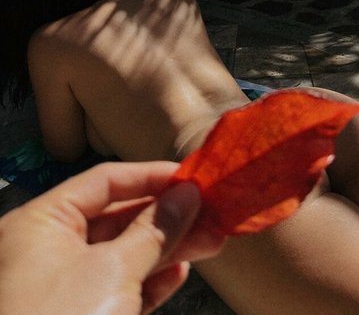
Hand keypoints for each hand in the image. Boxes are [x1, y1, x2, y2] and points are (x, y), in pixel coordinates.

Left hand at [0, 161, 224, 314]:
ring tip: (210, 241)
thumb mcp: (114, 273)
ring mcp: (62, 285)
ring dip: (166, 249)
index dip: (151, 176)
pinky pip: (117, 288)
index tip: (193, 178)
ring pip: (122, 254)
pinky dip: (148, 281)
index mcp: (41, 223)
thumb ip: (154, 230)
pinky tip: (179, 274)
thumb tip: (188, 193)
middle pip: (117, 218)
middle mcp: (48, 248)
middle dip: (167, 217)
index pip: (104, 182)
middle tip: (212, 213)